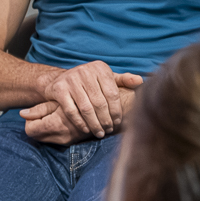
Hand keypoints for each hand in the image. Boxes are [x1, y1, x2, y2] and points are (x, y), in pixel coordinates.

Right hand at [26, 62, 142, 140]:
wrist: (59, 80)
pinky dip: (80, 122)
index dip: (117, 110)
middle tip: (109, 130)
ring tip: (100, 133)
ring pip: (86, 108)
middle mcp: (85, 71)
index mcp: (100, 68)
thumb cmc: (89, 81)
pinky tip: (86, 129)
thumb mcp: (106, 78)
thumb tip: (140, 81)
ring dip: (94, 124)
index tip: (118, 122)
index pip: (112, 93)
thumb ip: (123, 80)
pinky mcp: (59, 89)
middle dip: (106, 119)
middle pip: (100, 102)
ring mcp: (70, 80)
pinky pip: (71, 110)